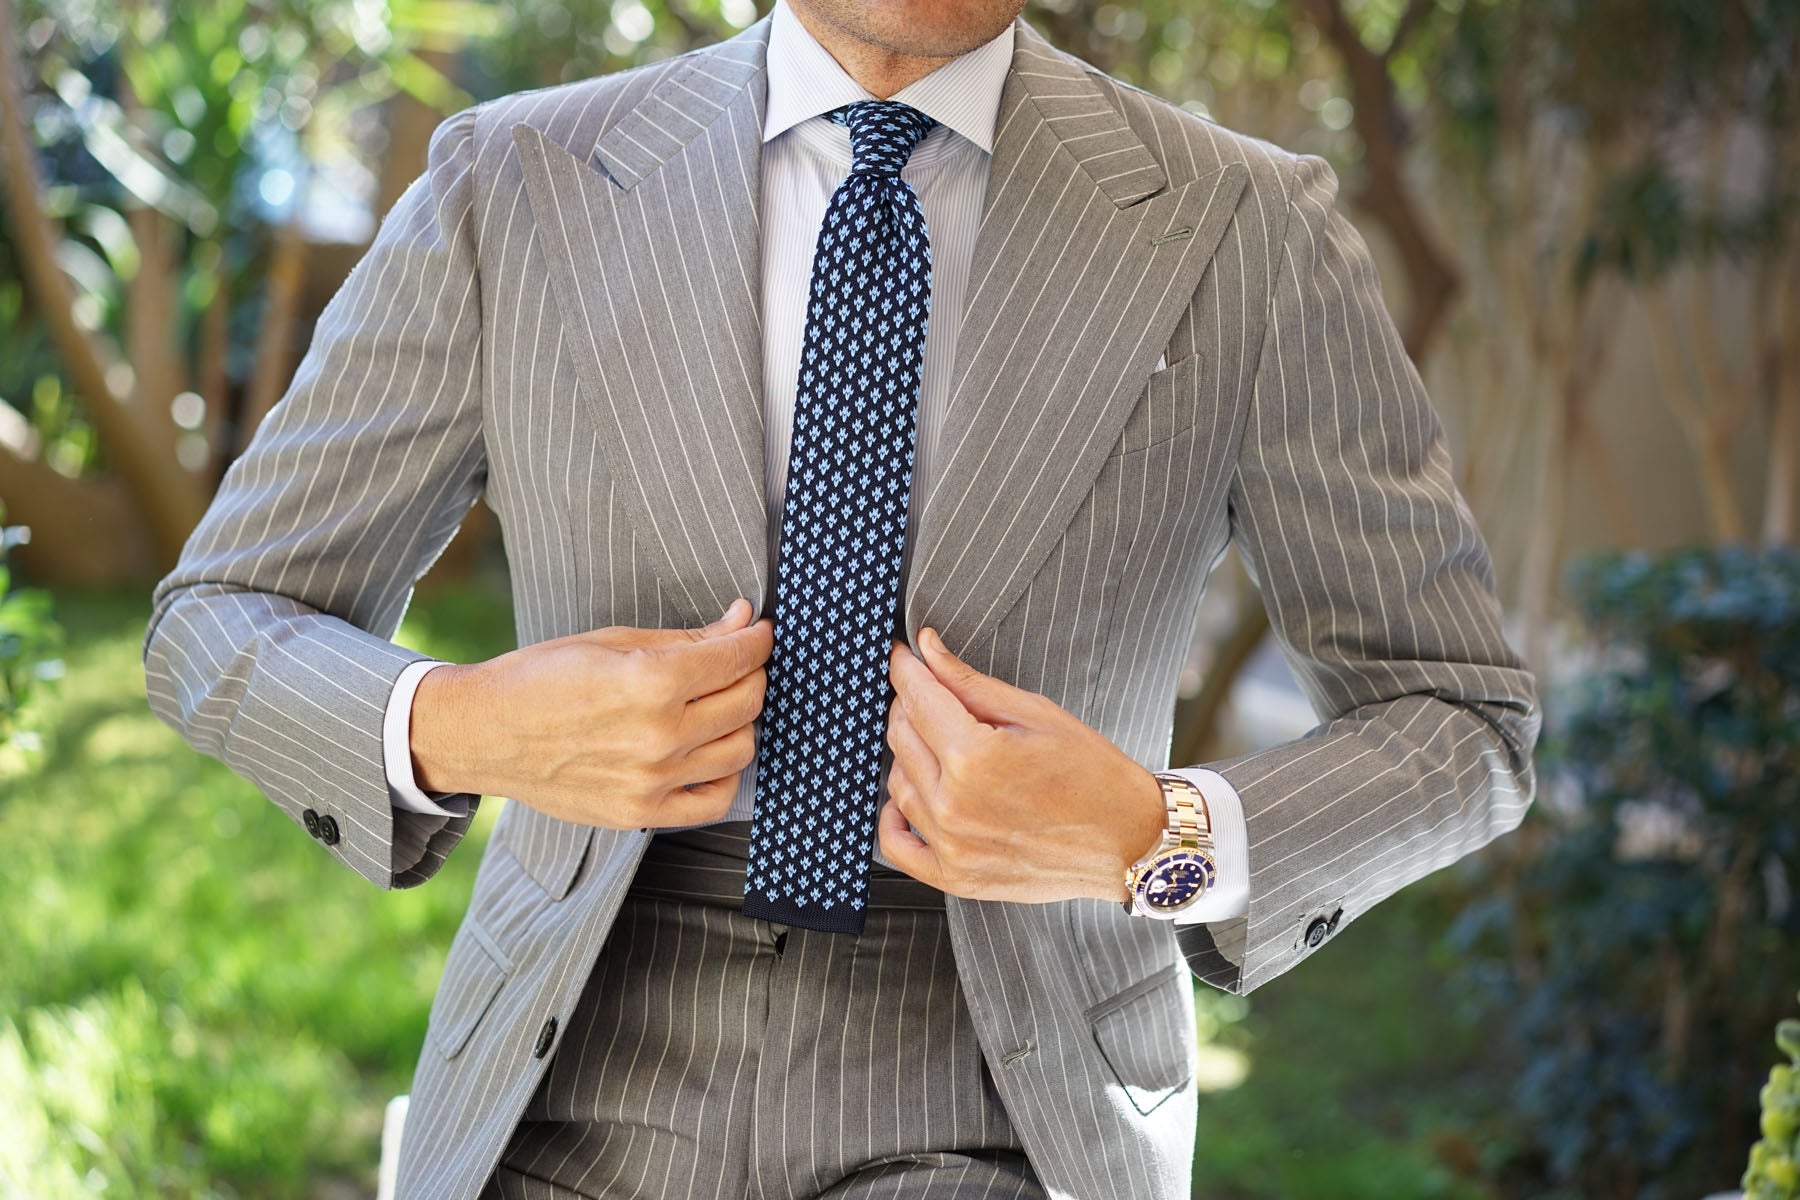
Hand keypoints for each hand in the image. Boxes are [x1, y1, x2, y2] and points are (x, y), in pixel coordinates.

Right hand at [410, 598, 772, 828]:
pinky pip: (715, 801)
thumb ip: (687, 638)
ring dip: (741, 722)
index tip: (758, 632)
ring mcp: (653, 781)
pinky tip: (707, 752)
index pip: (737, 658)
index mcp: (651, 682)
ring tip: (717, 705)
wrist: (484, 733)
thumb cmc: (542, 678)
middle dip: (752, 674)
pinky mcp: (641, 814)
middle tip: (736, 663)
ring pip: (741, 749)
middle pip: (747, 702)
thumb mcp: (613, 641)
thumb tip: (742, 620)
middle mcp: (658, 735)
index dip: (757, 639)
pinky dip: (724, 775)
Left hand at [880, 627, 1167, 904]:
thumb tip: (927, 649)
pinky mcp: (956, 877)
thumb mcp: (1036, 713)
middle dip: (909, 705)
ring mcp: (951, 846)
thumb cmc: (1094, 775)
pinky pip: (896, 846)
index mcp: (974, 757)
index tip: (904, 655)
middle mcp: (953, 804)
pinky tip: (912, 797)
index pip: (916, 698)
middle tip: (929, 693)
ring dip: (908, 755)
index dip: (906, 668)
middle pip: (901, 737)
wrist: (1129, 841)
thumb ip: (970, 682)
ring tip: (939, 742)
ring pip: (897, 784)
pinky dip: (895, 817)